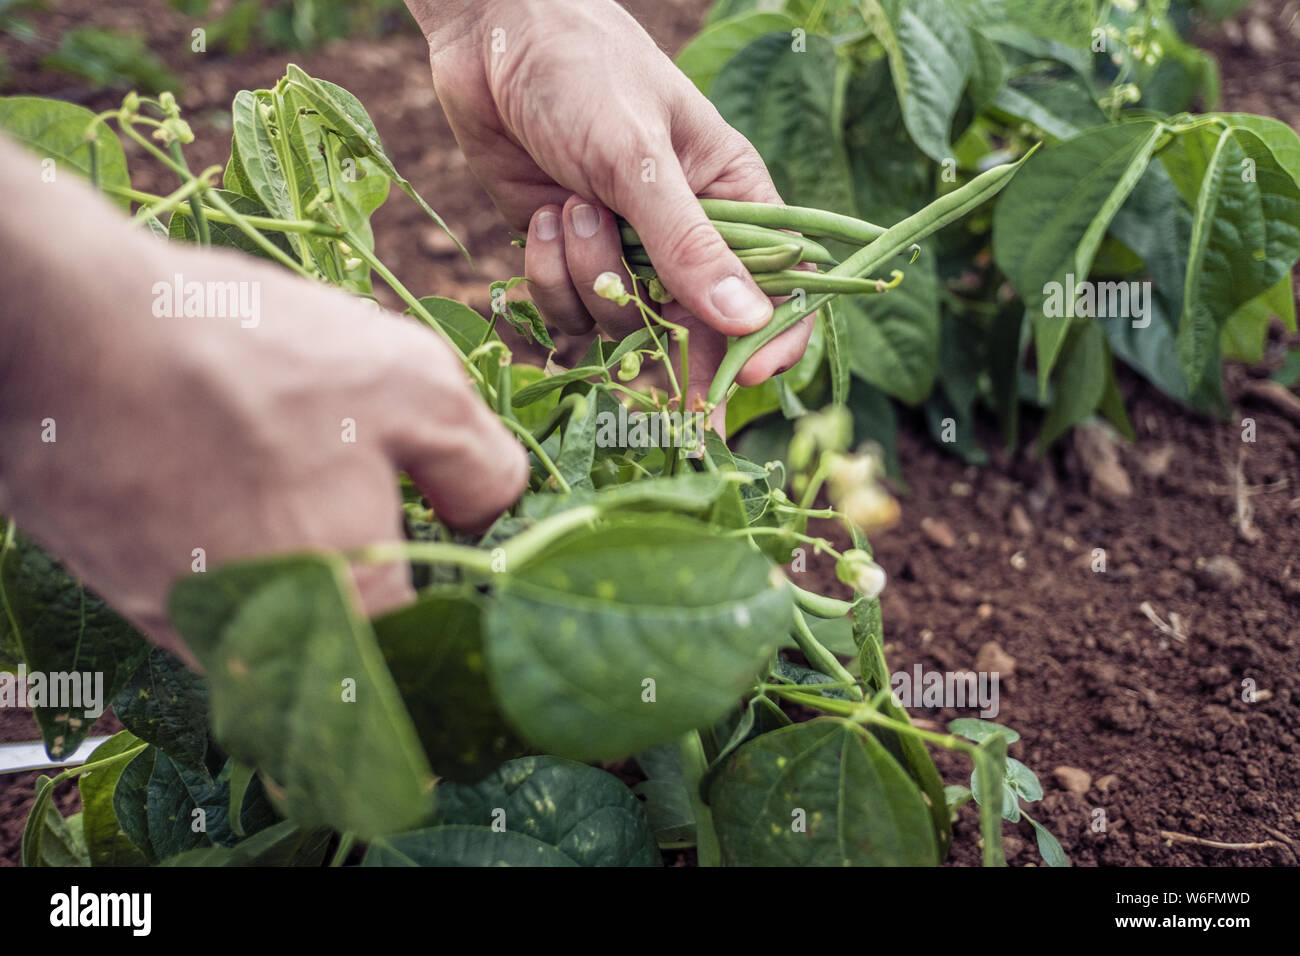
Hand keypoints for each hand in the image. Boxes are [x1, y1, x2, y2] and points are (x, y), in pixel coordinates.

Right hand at [0, 141, 526, 662]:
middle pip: (346, 638)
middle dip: (369, 579)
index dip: (451, 600)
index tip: (443, 545)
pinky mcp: (120, 589)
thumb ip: (481, 469)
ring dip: (293, 567)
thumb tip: (493, 516)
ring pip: (271, 618)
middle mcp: (264, 647)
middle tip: (359, 497)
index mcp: (351, 613)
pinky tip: (221, 474)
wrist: (69, 329)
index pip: (427, 645)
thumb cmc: (255, 357)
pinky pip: (203, 590)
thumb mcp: (418, 386)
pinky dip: (225, 546)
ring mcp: (182, 624)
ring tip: (279, 473)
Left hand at [410, 0, 814, 410]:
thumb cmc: (587, 73)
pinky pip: (568, 310)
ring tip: (572, 209)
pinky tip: (541, 217)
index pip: (779, 287)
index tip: (744, 378)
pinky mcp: (569, 260)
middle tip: (665, 405)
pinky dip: (549, 275)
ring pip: (624, 322)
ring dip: (592, 278)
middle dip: (673, 350)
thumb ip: (690, 245)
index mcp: (734, 201)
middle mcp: (686, 236)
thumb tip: (749, 322)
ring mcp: (626, 252)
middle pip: (700, 329)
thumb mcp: (641, 159)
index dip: (770, 340)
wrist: (492, 36)